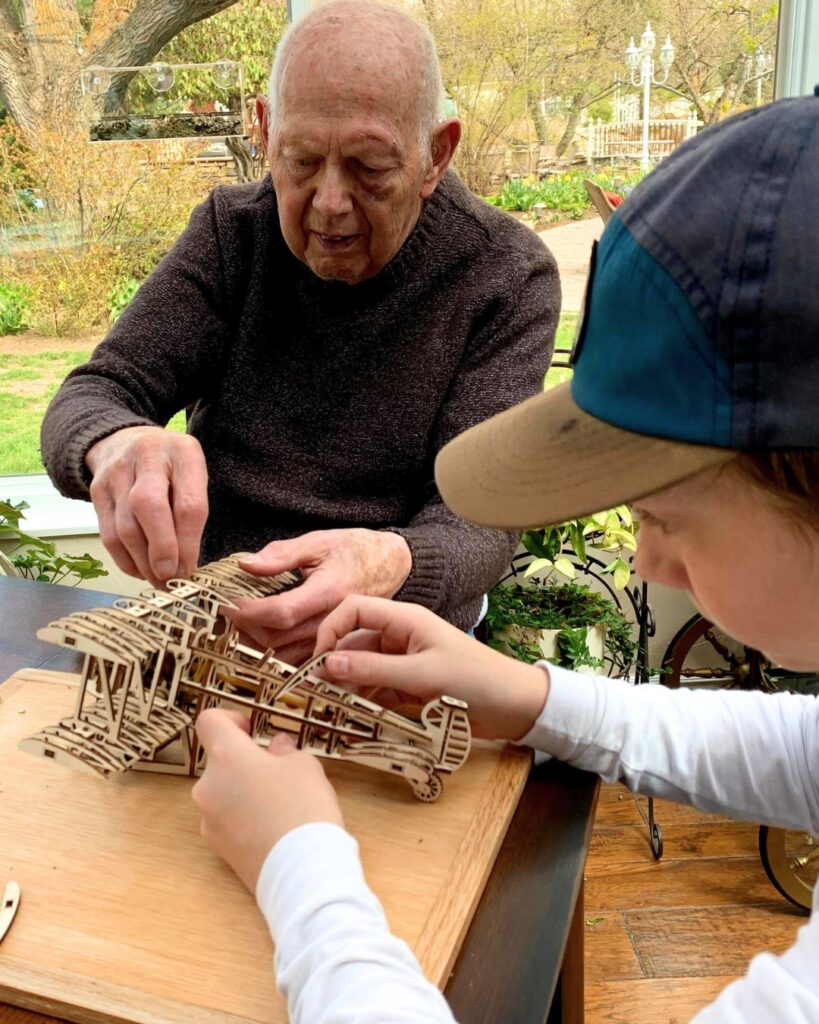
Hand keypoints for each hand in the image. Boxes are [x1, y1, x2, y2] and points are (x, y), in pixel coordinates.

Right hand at [86, 426, 207, 586]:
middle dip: (161, 550)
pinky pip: (108, 534)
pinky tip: (140, 570)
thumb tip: (185, 565)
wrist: (126, 439)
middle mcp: (147, 457)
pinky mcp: (97, 490)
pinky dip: (125, 560)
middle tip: (171, 578)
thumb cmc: (170, 465)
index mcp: (183, 453)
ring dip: (142, 562)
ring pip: (124, 526)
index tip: (189, 569)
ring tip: (159, 580)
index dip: (189, 543)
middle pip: (149, 507)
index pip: (188, 503)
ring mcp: (117, 472)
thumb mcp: (193, 475)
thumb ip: (192, 512)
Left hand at [191, 709, 343, 892]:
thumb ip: (285, 750)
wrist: (302, 872)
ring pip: (223, 792)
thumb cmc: (304, 808)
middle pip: (219, 761)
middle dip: (245, 762)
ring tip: (279, 804)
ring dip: (243, 790)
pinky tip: (272, 827)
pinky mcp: (217, 848)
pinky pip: (227, 819)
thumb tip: (275, 749)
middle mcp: (208, 786)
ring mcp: (209, 820)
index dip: (230, 719)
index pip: (209, 721)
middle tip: (278, 772)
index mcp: (227, 757)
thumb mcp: (305, 766)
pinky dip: (243, 817)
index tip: (253, 731)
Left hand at [229, 529, 411, 663]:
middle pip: (278, 639)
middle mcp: (332, 620)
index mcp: (329, 592)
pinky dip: (273, 655)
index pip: (282, 612)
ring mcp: (334, 637)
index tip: (226, 604)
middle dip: (244, 630)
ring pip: (285, 655)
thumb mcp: (319, 542)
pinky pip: (298, 660)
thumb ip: (282, 554)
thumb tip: (246, 564)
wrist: (393, 565)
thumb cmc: (357, 550)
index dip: (250, 612)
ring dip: (255, 645)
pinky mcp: (333, 645)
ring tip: (234, 628)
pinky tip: (256, 641)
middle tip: (223, 615)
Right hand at [314, 596, 549, 740]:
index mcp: (404, 619)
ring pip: (363, 671)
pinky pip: (377, 692)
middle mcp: (399, 636)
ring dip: (347, 688)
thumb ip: (374, 670)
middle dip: (333, 666)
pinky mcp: (409, 687)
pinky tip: (351, 722)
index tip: (317, 662)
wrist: (515, 707)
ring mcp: (404, 662)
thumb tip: (327, 664)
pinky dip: (364, 704)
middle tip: (313, 695)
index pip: (353, 609)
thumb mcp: (422, 674)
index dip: (330, 630)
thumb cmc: (475, 680)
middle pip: (353, 643)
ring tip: (328, 712)